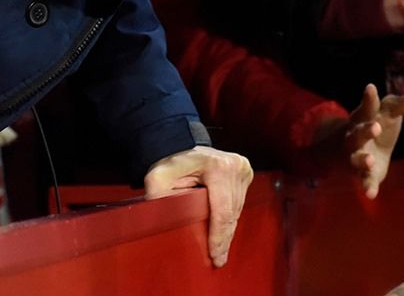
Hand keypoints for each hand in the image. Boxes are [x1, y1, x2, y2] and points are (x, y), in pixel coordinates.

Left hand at [144, 146, 252, 267]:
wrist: (182, 145)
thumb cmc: (171, 163)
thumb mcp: (158, 178)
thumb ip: (159, 198)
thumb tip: (164, 222)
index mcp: (218, 168)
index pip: (222, 210)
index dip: (219, 235)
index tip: (215, 254)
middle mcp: (236, 166)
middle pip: (232, 211)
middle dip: (224, 237)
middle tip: (219, 258)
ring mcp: (243, 168)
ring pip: (238, 208)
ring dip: (228, 229)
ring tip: (221, 249)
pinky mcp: (245, 171)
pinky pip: (239, 201)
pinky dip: (231, 217)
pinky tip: (225, 232)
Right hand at [344, 84, 403, 199]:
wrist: (357, 148)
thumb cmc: (376, 123)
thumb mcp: (389, 112)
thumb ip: (402, 105)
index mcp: (363, 118)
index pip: (367, 107)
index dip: (369, 98)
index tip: (370, 88)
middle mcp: (356, 137)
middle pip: (357, 134)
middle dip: (365, 131)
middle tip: (376, 127)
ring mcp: (357, 157)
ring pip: (356, 159)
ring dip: (362, 160)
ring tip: (371, 160)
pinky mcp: (364, 174)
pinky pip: (364, 181)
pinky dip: (367, 187)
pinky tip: (371, 194)